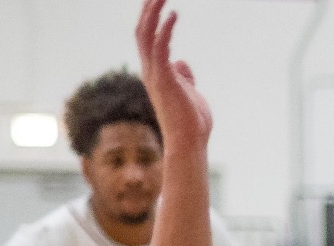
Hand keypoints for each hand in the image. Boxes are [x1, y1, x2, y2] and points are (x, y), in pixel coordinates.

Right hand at [135, 0, 212, 145]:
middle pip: (142, 32)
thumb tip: (181, 62)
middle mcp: (150, 71)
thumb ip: (183, 76)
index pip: (147, 39)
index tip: (157, 1)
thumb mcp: (189, 92)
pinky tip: (173, 14)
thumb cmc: (191, 122)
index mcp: (155, 73)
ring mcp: (155, 74)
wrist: (189, 143)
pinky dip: (165, 29)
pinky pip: (160, 47)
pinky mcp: (164, 79)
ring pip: (146, 35)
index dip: (150, 19)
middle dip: (148, 10)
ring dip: (153, 13)